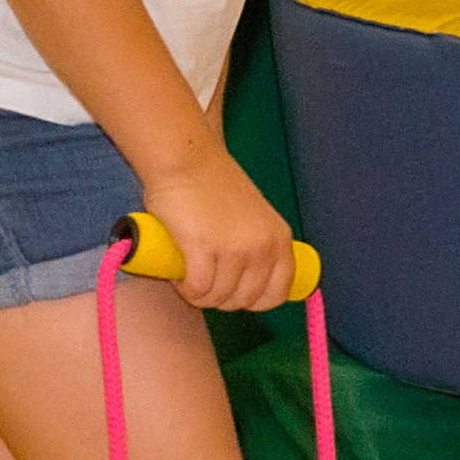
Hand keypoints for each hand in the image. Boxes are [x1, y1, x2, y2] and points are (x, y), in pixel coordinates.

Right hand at [142, 146, 295, 311]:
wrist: (187, 158)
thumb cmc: (214, 183)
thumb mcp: (254, 217)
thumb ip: (257, 246)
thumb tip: (247, 284)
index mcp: (280, 239)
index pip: (277, 293)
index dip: (253, 301)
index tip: (234, 293)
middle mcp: (262, 247)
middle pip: (245, 300)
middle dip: (222, 299)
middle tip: (204, 281)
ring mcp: (235, 250)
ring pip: (218, 298)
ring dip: (200, 294)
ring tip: (188, 275)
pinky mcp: (203, 250)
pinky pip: (198, 290)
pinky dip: (186, 289)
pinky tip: (179, 276)